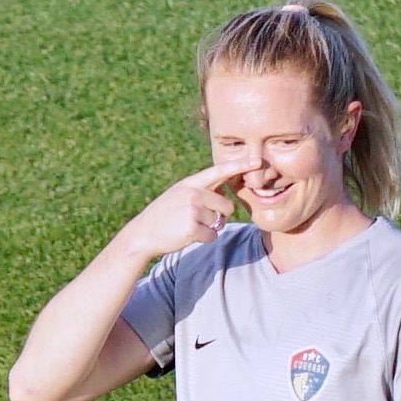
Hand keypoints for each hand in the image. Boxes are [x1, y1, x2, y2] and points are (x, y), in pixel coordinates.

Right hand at [125, 159, 250, 263]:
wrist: (142, 234)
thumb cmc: (164, 215)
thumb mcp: (179, 194)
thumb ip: (201, 191)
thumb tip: (224, 195)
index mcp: (190, 183)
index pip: (218, 172)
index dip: (239, 166)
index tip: (257, 161)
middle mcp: (192, 193)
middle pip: (227, 205)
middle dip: (219, 215)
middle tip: (198, 219)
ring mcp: (192, 210)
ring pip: (220, 222)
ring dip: (209, 228)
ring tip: (188, 225)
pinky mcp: (192, 228)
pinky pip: (213, 236)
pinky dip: (204, 239)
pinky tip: (188, 235)